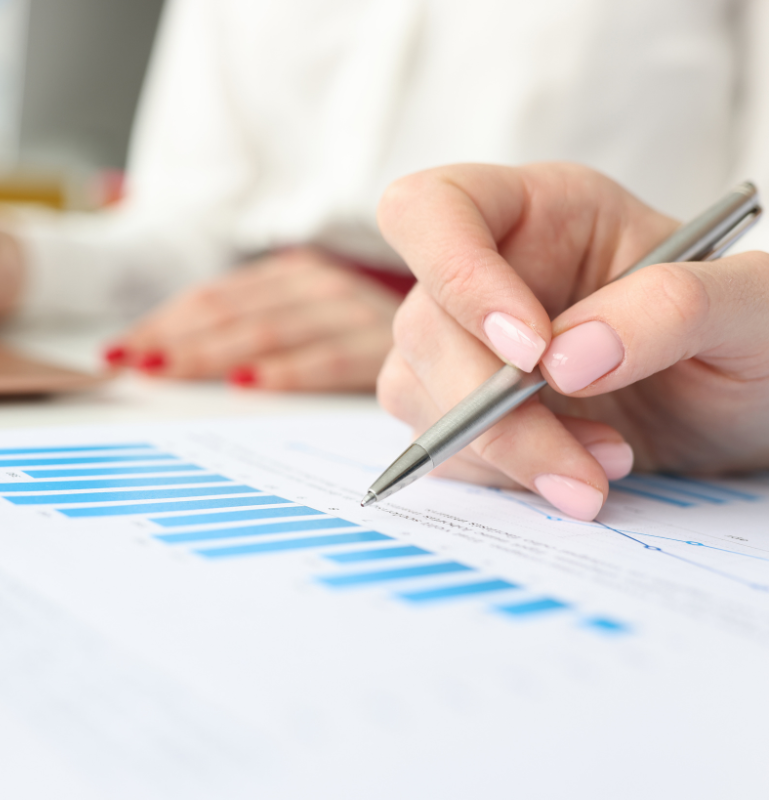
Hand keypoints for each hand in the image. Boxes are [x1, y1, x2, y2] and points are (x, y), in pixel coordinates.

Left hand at [107, 248, 403, 390]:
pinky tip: (251, 384)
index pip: (214, 299)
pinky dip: (290, 369)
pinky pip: (331, 358)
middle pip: (230, 313)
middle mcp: (318, 284)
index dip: (163, 322)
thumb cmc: (381, 323)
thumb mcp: (320, 312)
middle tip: (126, 364)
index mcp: (293, 275)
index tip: (119, 351)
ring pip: (267, 330)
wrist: (476, 308)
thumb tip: (176, 357)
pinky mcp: (385, 344)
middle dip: (172, 339)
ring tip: (164, 371)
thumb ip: (262, 325)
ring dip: (211, 351)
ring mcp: (351, 311)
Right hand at [375, 162, 768, 519]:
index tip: (530, 349)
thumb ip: (677, 305)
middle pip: (423, 321)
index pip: (436, 209)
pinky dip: (500, 474)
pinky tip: (571, 474)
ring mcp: (468, 341)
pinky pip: (441, 444)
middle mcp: (492, 269)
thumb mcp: (754, 305)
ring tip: (599, 469)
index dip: (459, 275)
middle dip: (490, 404)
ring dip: (500, 448)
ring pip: (417, 389)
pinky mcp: (466, 407)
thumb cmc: (754, 336)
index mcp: (545, 209)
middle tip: (583, 460)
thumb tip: (565, 359)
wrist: (746, 409)